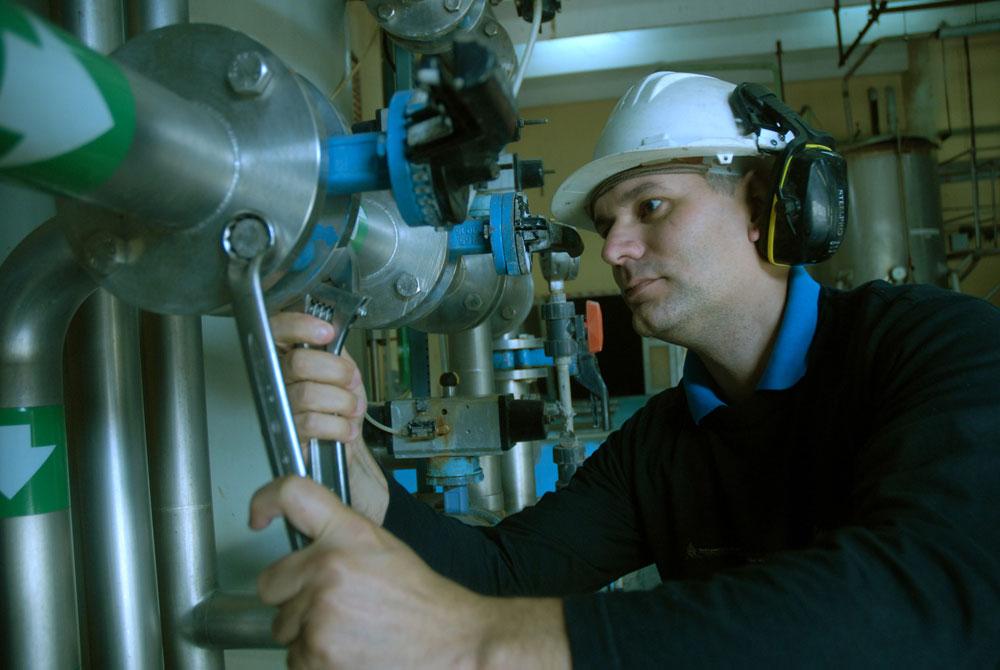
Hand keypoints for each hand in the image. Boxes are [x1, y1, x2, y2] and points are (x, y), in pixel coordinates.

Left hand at [251, 477, 495, 667]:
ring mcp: (319, 611)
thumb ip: (337, 539)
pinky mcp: (316, 653)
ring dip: (307, 632)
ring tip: (350, 629)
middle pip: (271, 582)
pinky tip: (349, 651)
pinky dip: (316, 661)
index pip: (293, 495)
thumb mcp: (382, 548)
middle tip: (333, 604)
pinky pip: (294, 659)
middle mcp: (328, 567)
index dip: (266, 501)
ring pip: (283, 626)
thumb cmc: (420, 599)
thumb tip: (301, 543)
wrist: (451, 641)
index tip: (259, 516)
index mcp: (349, 533)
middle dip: (292, 597)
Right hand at [270, 312, 388, 524]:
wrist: (355, 463)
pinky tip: (345, 431)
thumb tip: (332, 332)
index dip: (296, 326)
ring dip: (341, 402)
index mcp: (292, 364)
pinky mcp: (291, 441)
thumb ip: (336, 353)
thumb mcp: (347, 376)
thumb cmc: (346, 418)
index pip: (277, 332)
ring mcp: (284, 414)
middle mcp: (281, 387)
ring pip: (306, 394)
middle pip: (295, 363)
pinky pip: (311, 424)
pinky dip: (338, 426)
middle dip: (334, 371)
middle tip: (350, 383)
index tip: (324, 332)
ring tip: (350, 411)